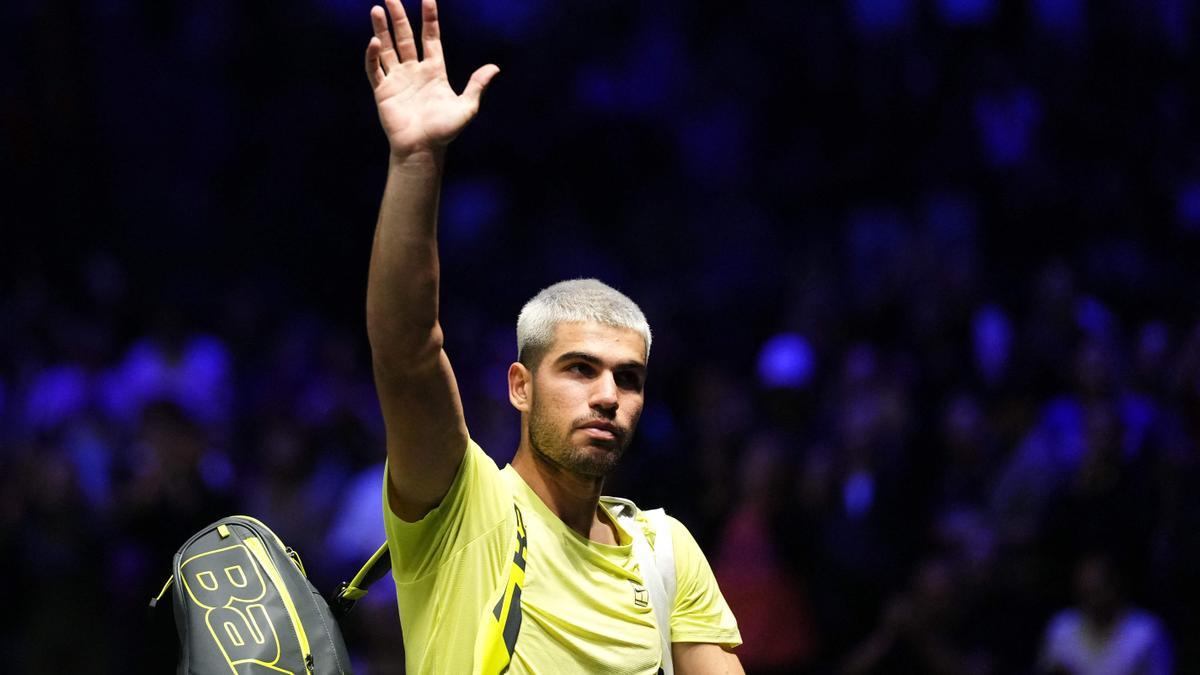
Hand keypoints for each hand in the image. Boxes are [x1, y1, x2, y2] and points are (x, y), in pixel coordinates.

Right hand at [365, 0, 498, 155]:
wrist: (422, 150)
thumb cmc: (445, 132)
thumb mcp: (467, 108)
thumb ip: (477, 86)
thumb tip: (494, 68)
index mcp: (434, 71)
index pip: (430, 38)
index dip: (429, 19)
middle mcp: (414, 71)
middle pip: (405, 37)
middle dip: (399, 17)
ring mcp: (397, 80)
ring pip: (387, 48)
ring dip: (382, 30)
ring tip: (378, 9)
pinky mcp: (383, 91)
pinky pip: (375, 69)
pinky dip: (372, 56)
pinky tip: (374, 41)